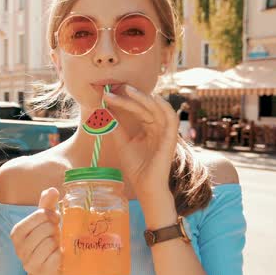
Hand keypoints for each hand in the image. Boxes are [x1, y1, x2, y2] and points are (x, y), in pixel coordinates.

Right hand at [10, 188, 61, 274]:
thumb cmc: (46, 242)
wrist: (49, 271)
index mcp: (16, 232)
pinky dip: (61, 255)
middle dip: (54, 230)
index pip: (38, 215)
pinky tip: (58, 256)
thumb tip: (52, 189)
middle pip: (45, 229)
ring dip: (57, 243)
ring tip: (55, 245)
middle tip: (55, 234)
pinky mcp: (41, 273)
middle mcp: (19, 247)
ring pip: (50, 243)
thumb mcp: (45, 222)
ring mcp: (28, 262)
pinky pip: (56, 257)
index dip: (51, 215)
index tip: (55, 219)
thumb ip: (47, 205)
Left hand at [103, 85, 178, 200]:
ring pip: (157, 108)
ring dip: (144, 97)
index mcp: (148, 127)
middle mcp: (157, 127)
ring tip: (128, 90)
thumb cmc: (136, 166)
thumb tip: (104, 110)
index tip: (105, 95)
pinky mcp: (171, 139)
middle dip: (130, 96)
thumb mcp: (122, 143)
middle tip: (114, 88)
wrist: (145, 186)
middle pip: (145, 105)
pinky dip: (164, 107)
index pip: (136, 108)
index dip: (122, 101)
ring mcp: (165, 132)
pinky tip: (153, 98)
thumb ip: (116, 127)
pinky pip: (171, 119)